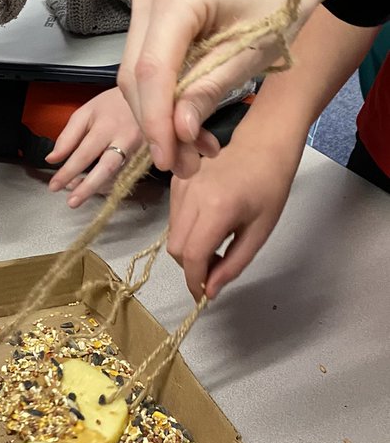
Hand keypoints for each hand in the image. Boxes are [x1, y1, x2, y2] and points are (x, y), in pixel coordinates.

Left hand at [46, 86, 144, 205]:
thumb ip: (68, 136)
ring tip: (77, 192)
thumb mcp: (86, 112)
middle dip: (87, 188)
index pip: (84, 154)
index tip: (54, 185)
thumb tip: (52, 159)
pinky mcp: (150, 159)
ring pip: (119, 177)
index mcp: (107, 126)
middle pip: (107, 169)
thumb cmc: (113, 104)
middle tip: (71, 202)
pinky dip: (110, 184)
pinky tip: (96, 185)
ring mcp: (141, 150)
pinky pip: (128, 177)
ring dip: (97, 188)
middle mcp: (126, 139)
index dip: (68, 172)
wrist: (149, 96)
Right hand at [119, 0, 304, 177]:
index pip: (151, 69)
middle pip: (136, 76)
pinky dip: (166, 100)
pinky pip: (147, 68)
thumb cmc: (278, 3)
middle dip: (157, 125)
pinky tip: (190, 125)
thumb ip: (209, 92)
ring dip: (161, 118)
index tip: (168, 159)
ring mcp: (145, 6)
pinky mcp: (150, 20)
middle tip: (186, 166)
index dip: (155, 119)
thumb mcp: (251, 54)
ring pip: (137, 77)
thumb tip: (178, 133)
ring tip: (196, 151)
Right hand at [167, 128, 303, 299]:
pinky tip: (208, 226)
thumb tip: (209, 291)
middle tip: (216, 269)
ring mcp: (181, 186)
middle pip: (176, 248)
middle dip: (192, 267)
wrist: (261, 146)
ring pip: (172, 235)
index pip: (193, 255)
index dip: (195, 281)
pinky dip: (186, 232)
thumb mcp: (259, 232)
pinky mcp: (176, 182)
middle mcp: (192, 196)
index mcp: (217, 208)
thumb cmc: (269, 188)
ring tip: (216, 245)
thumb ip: (233, 264)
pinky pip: (173, 218)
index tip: (204, 297)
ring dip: (189, 250)